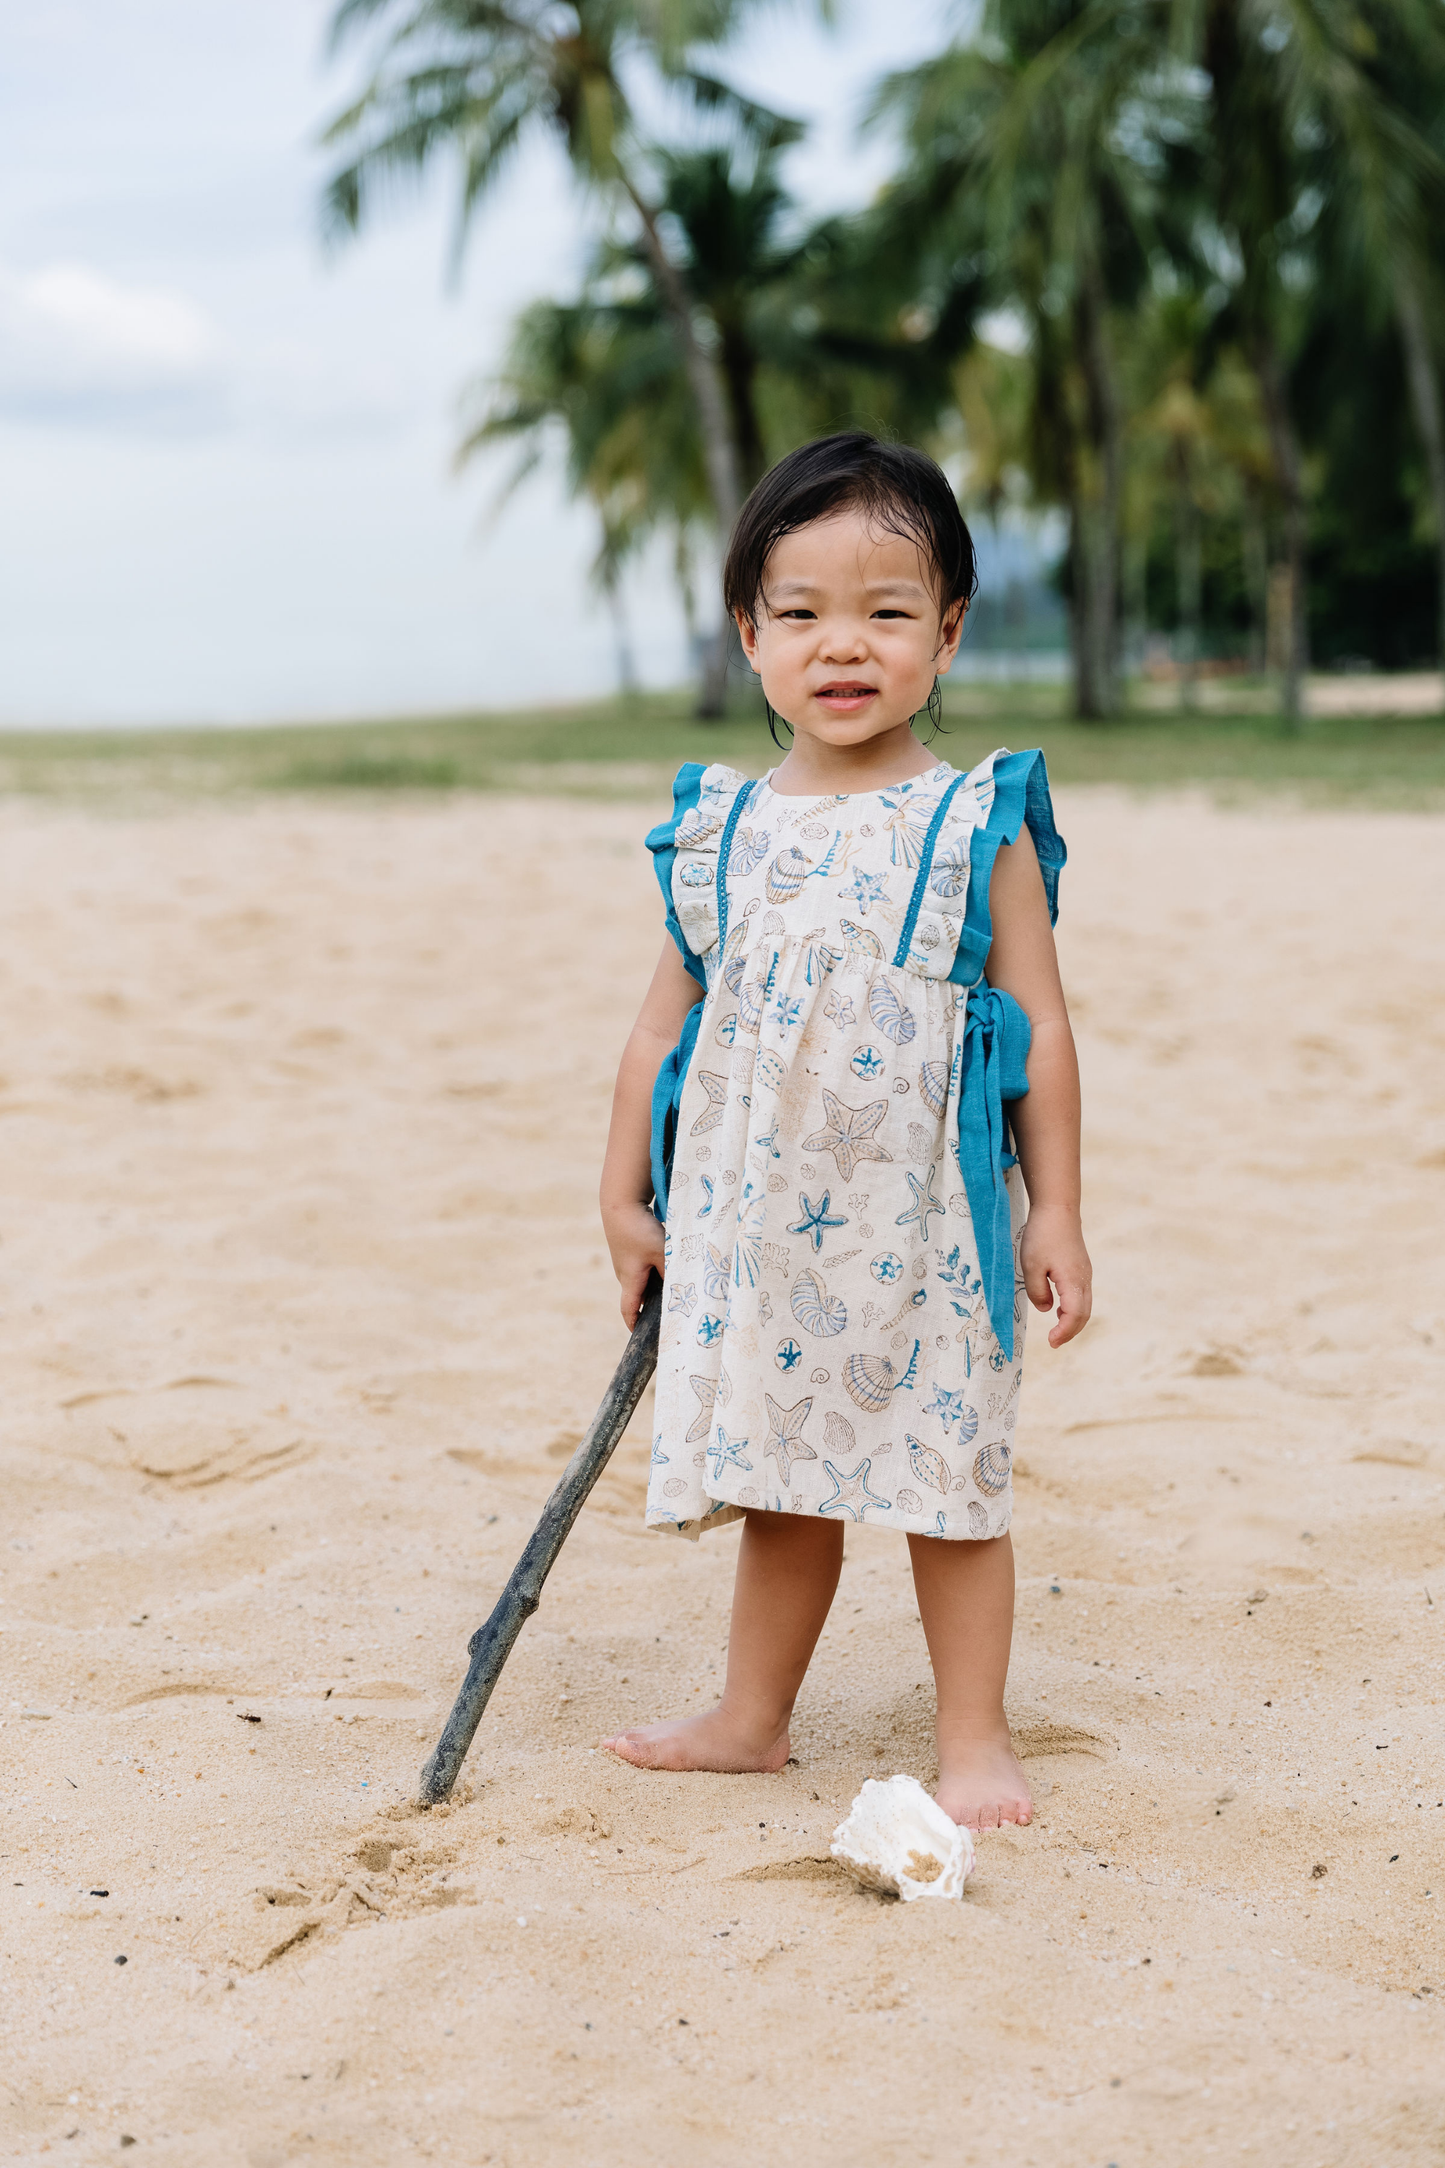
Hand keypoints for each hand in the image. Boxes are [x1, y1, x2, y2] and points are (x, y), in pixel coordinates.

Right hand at [602, 1198, 665, 1328]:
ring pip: (644, 1279)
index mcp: (630, 1280)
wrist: (621, 1203)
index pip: (629, 1310)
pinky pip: (645, 1265)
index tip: (642, 1336)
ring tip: (676, 1289)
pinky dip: (656, 1269)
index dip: (634, 1324)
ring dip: (657, 1285)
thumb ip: (673, 1272)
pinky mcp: (630, 1248)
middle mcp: (625, 1273)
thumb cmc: (639, 1230)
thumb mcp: (662, 1253)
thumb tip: (685, 1288)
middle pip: (640, 1296)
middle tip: (671, 1314)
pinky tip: (670, 1263)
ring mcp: (626, 1260)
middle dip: (653, 1306)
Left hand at [1020, 1206, 1091, 1347]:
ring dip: (1073, 1321)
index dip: (1064, 1332)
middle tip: (1054, 1343)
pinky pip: (1081, 1295)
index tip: (1051, 1342)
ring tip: (1056, 1332)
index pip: (1075, 1315)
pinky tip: (1059, 1310)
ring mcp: (1084, 1273)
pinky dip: (1074, 1309)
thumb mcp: (1031, 1265)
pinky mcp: (1081, 1267)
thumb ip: (1037, 1291)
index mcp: (1073, 1281)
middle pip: (1084, 1314)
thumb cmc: (1042, 1235)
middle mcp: (1084, 1279)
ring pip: (1085, 1305)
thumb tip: (1046, 1309)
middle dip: (1070, 1332)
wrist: (1058, 1208)